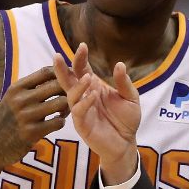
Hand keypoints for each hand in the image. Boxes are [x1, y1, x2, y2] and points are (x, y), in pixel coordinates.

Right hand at [0, 67, 68, 172]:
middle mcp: (21, 99)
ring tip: (63, 111)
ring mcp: (26, 116)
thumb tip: (56, 72)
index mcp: (17, 88)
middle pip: (57, 85)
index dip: (62, 73)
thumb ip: (31, 87)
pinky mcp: (31, 133)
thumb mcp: (13, 99)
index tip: (68, 80)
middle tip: (71, 98)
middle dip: (68, 90)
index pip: (46, 72)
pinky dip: (61, 121)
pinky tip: (57, 123)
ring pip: (61, 102)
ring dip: (67, 107)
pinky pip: (58, 122)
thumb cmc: (8, 119)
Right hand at [54, 44, 139, 183]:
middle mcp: (84, 97)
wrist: (127, 143)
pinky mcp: (82, 125)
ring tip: (88, 77)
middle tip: (57, 56)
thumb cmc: (126, 120)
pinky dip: (84, 102)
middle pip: (68, 80)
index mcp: (93, 87)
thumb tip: (119, 64)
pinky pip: (78, 112)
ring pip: (71, 95)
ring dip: (78, 86)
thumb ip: (124, 82)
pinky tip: (93, 95)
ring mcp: (81, 111)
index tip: (82, 46)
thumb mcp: (130, 98)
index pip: (82, 70)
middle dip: (62, 68)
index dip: (80, 58)